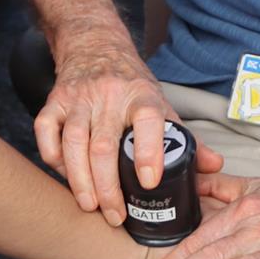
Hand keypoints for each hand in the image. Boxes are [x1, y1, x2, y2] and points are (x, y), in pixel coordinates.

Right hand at [34, 39, 219, 222]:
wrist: (94, 43)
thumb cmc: (131, 83)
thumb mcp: (161, 104)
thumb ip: (186, 138)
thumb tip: (214, 166)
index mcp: (142, 95)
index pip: (149, 121)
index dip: (150, 152)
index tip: (149, 182)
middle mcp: (109, 95)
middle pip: (105, 145)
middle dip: (108, 186)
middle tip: (115, 215)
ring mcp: (79, 97)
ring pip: (74, 142)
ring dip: (80, 179)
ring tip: (89, 205)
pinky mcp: (55, 100)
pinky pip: (46, 132)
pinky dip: (53, 158)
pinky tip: (65, 176)